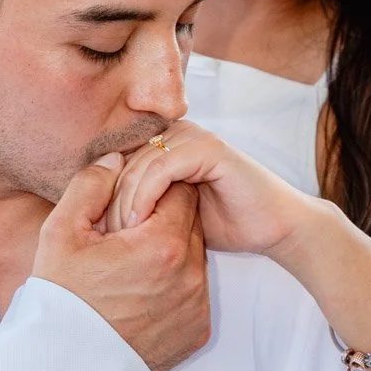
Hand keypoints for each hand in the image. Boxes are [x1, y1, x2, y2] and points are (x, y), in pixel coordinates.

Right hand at [32, 154, 210, 370]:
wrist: (63, 367)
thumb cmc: (60, 297)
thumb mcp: (61, 232)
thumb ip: (91, 184)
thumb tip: (115, 159)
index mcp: (163, 243)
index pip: (179, 190)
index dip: (154, 190)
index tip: (129, 205)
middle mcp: (191, 275)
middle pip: (191, 223)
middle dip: (163, 220)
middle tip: (127, 236)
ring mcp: (197, 307)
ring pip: (195, 258)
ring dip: (171, 254)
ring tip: (131, 269)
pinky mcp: (197, 333)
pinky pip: (194, 295)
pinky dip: (175, 288)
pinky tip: (141, 296)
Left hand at [105, 120, 304, 254]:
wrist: (275, 227)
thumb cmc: (227, 224)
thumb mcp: (173, 215)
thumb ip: (144, 205)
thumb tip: (96, 219)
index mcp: (166, 143)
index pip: (118, 164)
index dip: (103, 196)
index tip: (97, 232)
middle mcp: (177, 133)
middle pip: (123, 163)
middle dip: (109, 202)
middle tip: (105, 237)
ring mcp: (193, 137)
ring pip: (138, 165)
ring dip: (125, 202)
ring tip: (121, 235)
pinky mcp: (208, 148)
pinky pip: (161, 168)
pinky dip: (145, 196)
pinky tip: (140, 222)